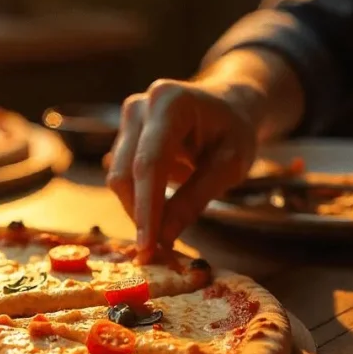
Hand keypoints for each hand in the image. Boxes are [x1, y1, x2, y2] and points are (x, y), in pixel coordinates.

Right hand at [106, 79, 262, 259]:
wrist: (227, 107)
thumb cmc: (233, 132)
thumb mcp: (229, 166)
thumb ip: (195, 199)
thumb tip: (162, 237)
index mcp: (170, 103)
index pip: (149, 163)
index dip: (146, 207)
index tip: (148, 245)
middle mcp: (140, 107)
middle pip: (125, 172)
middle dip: (139, 214)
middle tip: (157, 250)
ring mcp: (127, 120)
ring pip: (118, 177)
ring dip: (138, 207)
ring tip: (166, 225)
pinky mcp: (122, 135)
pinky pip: (122, 174)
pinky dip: (138, 198)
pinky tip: (160, 207)